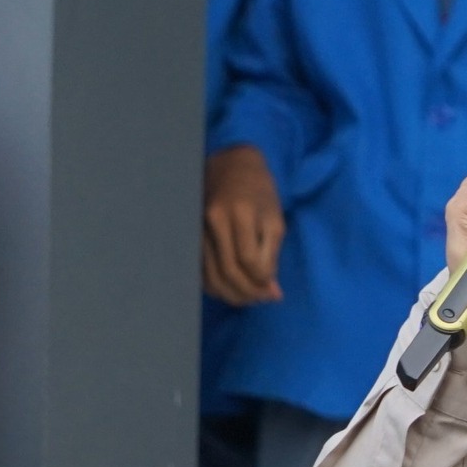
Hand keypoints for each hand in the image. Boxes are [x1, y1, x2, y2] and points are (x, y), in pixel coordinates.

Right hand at [203, 145, 285, 305]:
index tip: (274, 291)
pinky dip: (214, 286)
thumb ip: (272, 255)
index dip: (262, 281)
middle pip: (228, 270)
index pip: (249, 260)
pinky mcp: (191, 235)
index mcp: (240, 213)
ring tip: (248, 300)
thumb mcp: (274, 219)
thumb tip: (272, 291)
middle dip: (248, 292)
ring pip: (211, 274)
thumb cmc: (260, 192)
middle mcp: (214, 220)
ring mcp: (198, 227)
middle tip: (263, 300)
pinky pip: (200, 269)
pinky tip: (228, 291)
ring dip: (231, 294)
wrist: (231, 166)